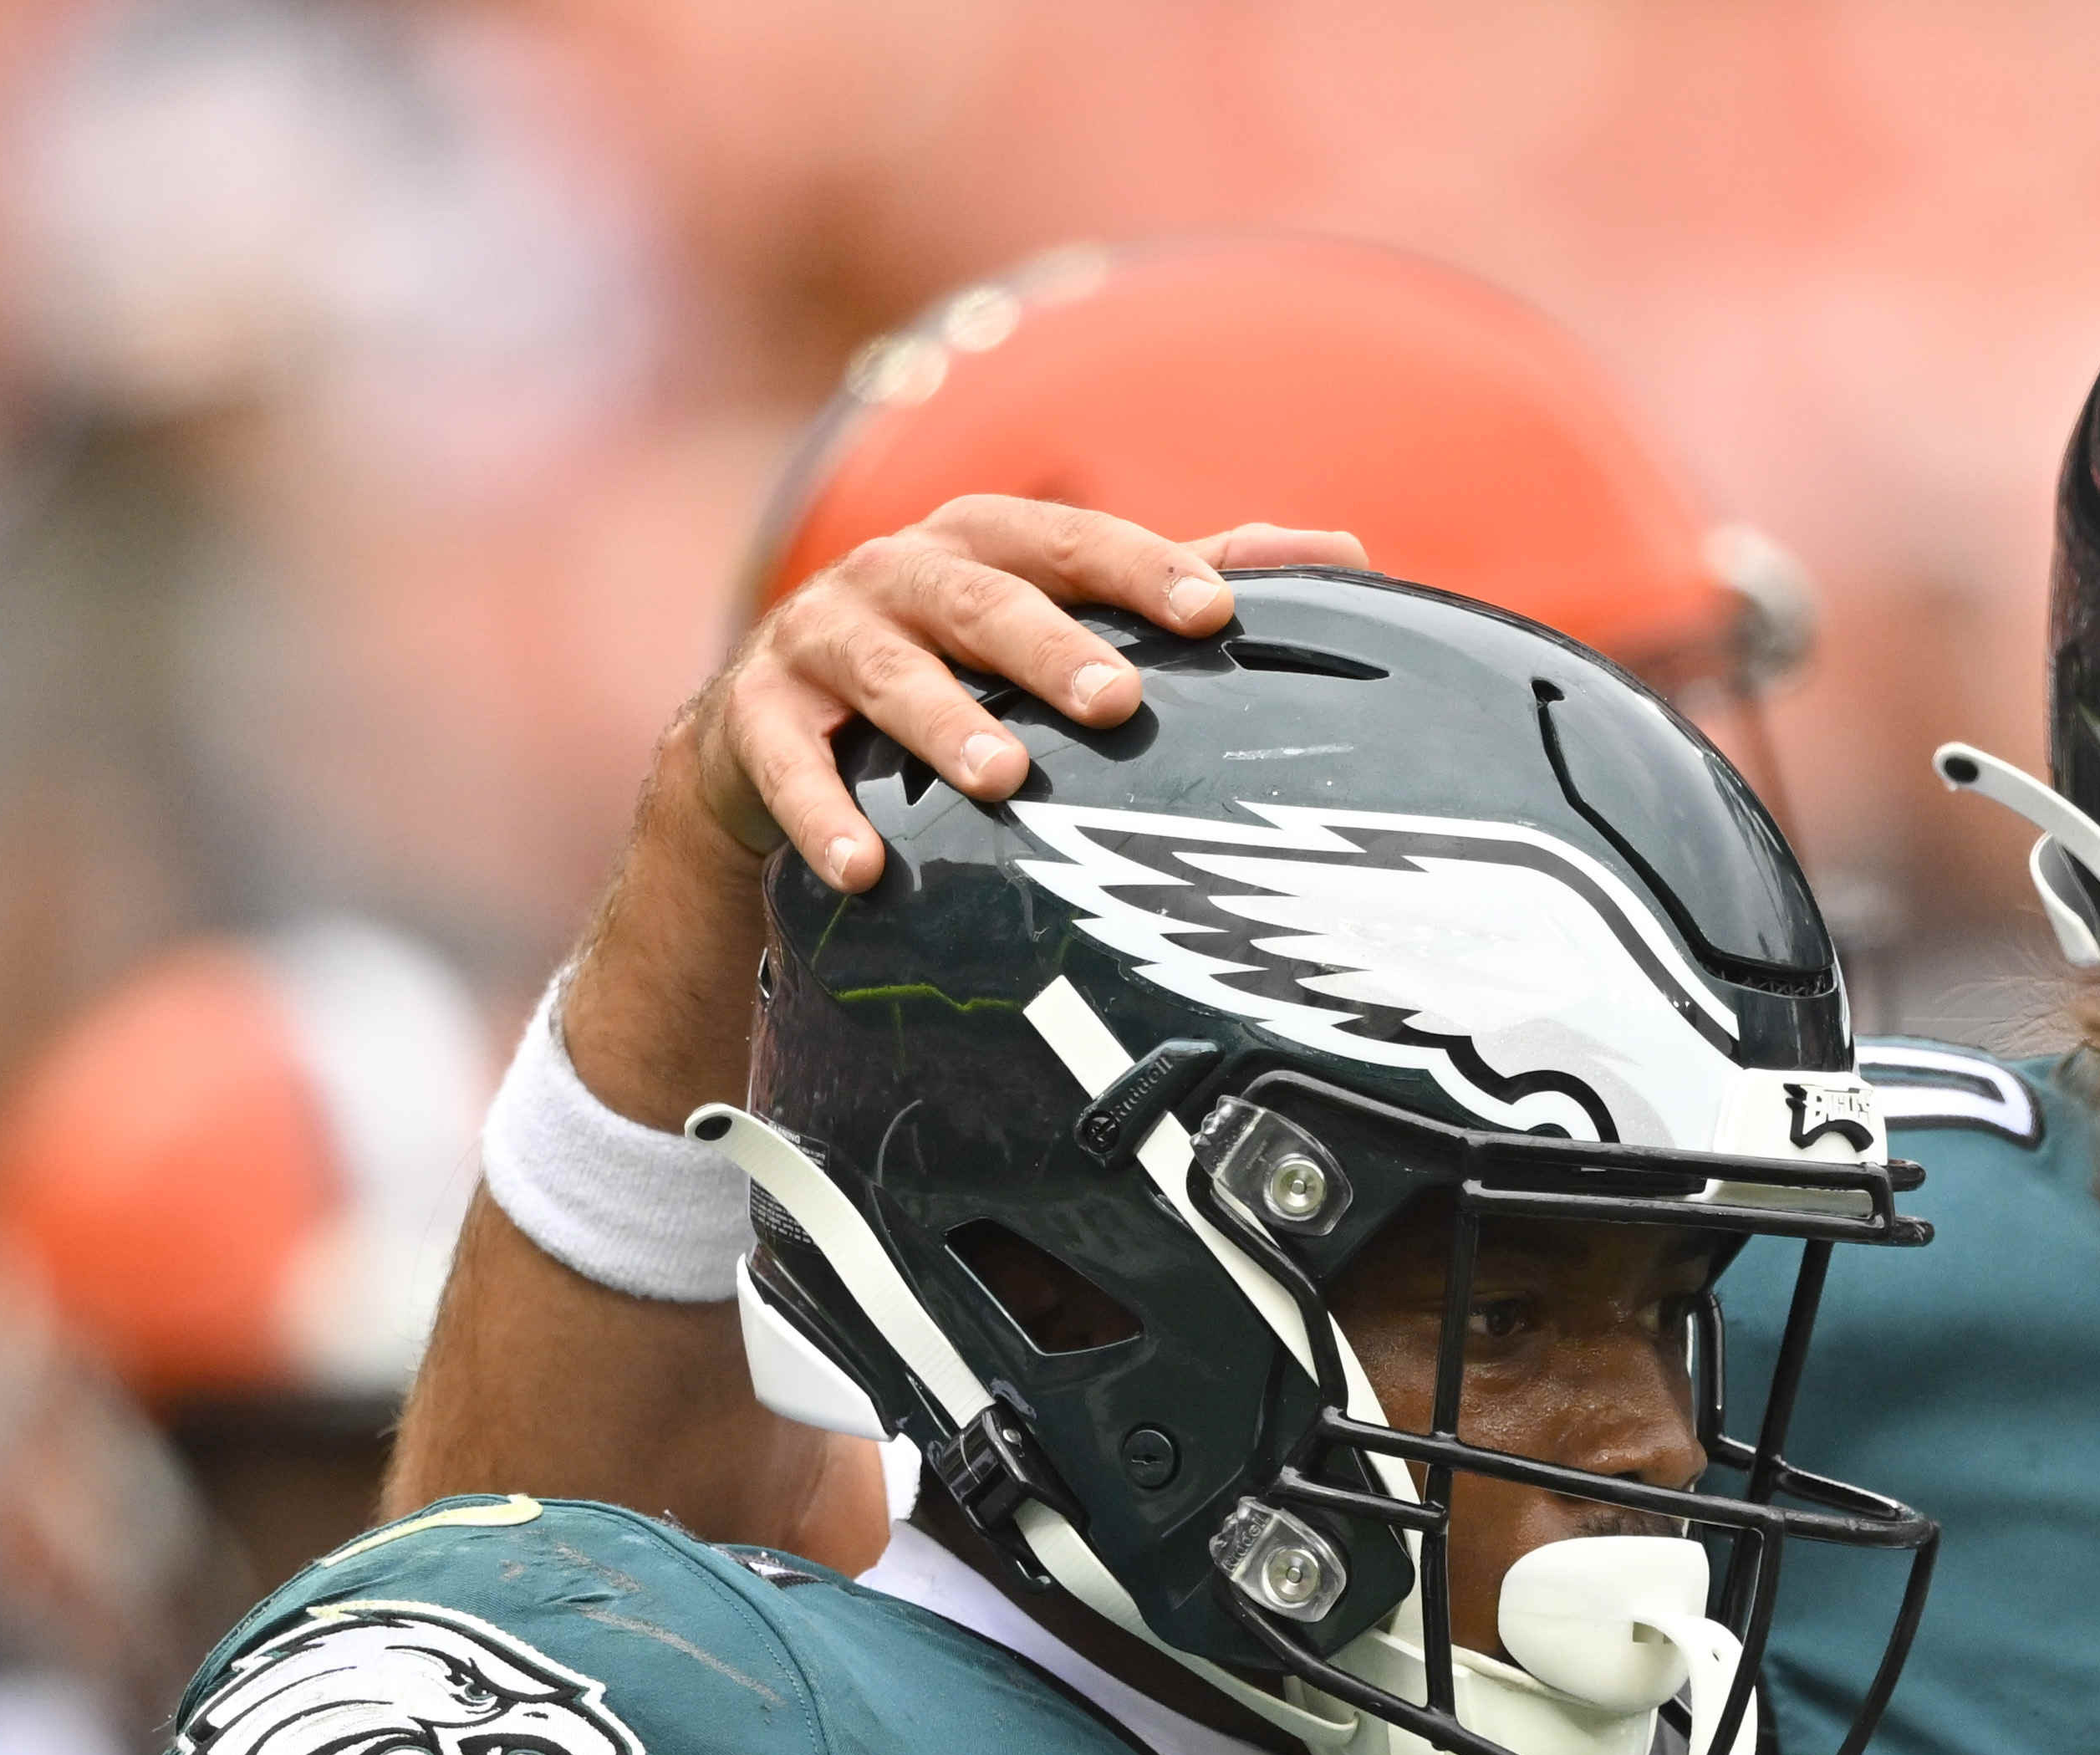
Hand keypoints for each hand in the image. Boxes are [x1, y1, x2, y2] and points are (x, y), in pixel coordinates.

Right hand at [695, 500, 1371, 893]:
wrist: (771, 723)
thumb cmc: (955, 662)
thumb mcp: (1056, 611)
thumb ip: (1182, 581)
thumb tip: (1344, 549)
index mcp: (987, 541)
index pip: (1074, 543)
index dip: (1141, 570)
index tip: (1216, 615)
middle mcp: (900, 573)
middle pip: (980, 597)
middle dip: (1048, 644)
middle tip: (1116, 701)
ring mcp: (820, 639)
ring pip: (883, 670)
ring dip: (941, 720)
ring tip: (1001, 779)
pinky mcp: (755, 715)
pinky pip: (785, 760)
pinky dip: (821, 811)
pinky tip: (864, 867)